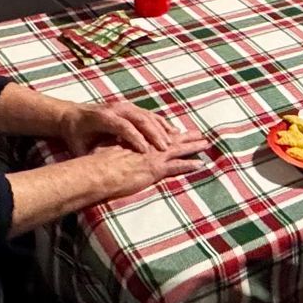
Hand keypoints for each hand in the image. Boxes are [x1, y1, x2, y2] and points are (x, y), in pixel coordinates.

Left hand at [61, 100, 175, 154]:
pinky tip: (173, 132)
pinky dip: (161, 123)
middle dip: (154, 134)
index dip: (135, 138)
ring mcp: (125, 106)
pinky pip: (150, 114)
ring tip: (172, 143)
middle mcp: (117, 109)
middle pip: (140, 119)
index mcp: (104, 118)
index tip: (145, 152)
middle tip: (165, 148)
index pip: (123, 127)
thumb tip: (100, 170)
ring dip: (161, 129)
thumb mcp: (79, 147)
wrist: (72, 114)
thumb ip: (91, 156)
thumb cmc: (76, 134)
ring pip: (148, 115)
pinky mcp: (131, 108)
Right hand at [84, 131, 208, 197]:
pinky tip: (200, 164)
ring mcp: (153, 156)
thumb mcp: (105, 151)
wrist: (97, 170)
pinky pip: (176, 165)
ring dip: (192, 146)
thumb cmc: (97, 163)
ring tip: (206, 144)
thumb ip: (113, 149)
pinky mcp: (155, 167)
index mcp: (136, 141)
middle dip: (186, 136)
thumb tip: (110, 150)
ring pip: (178, 148)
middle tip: (200, 134)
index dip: (166, 133)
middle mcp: (147, 145)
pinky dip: (189, 165)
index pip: (155, 135)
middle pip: (171, 138)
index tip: (176, 132)